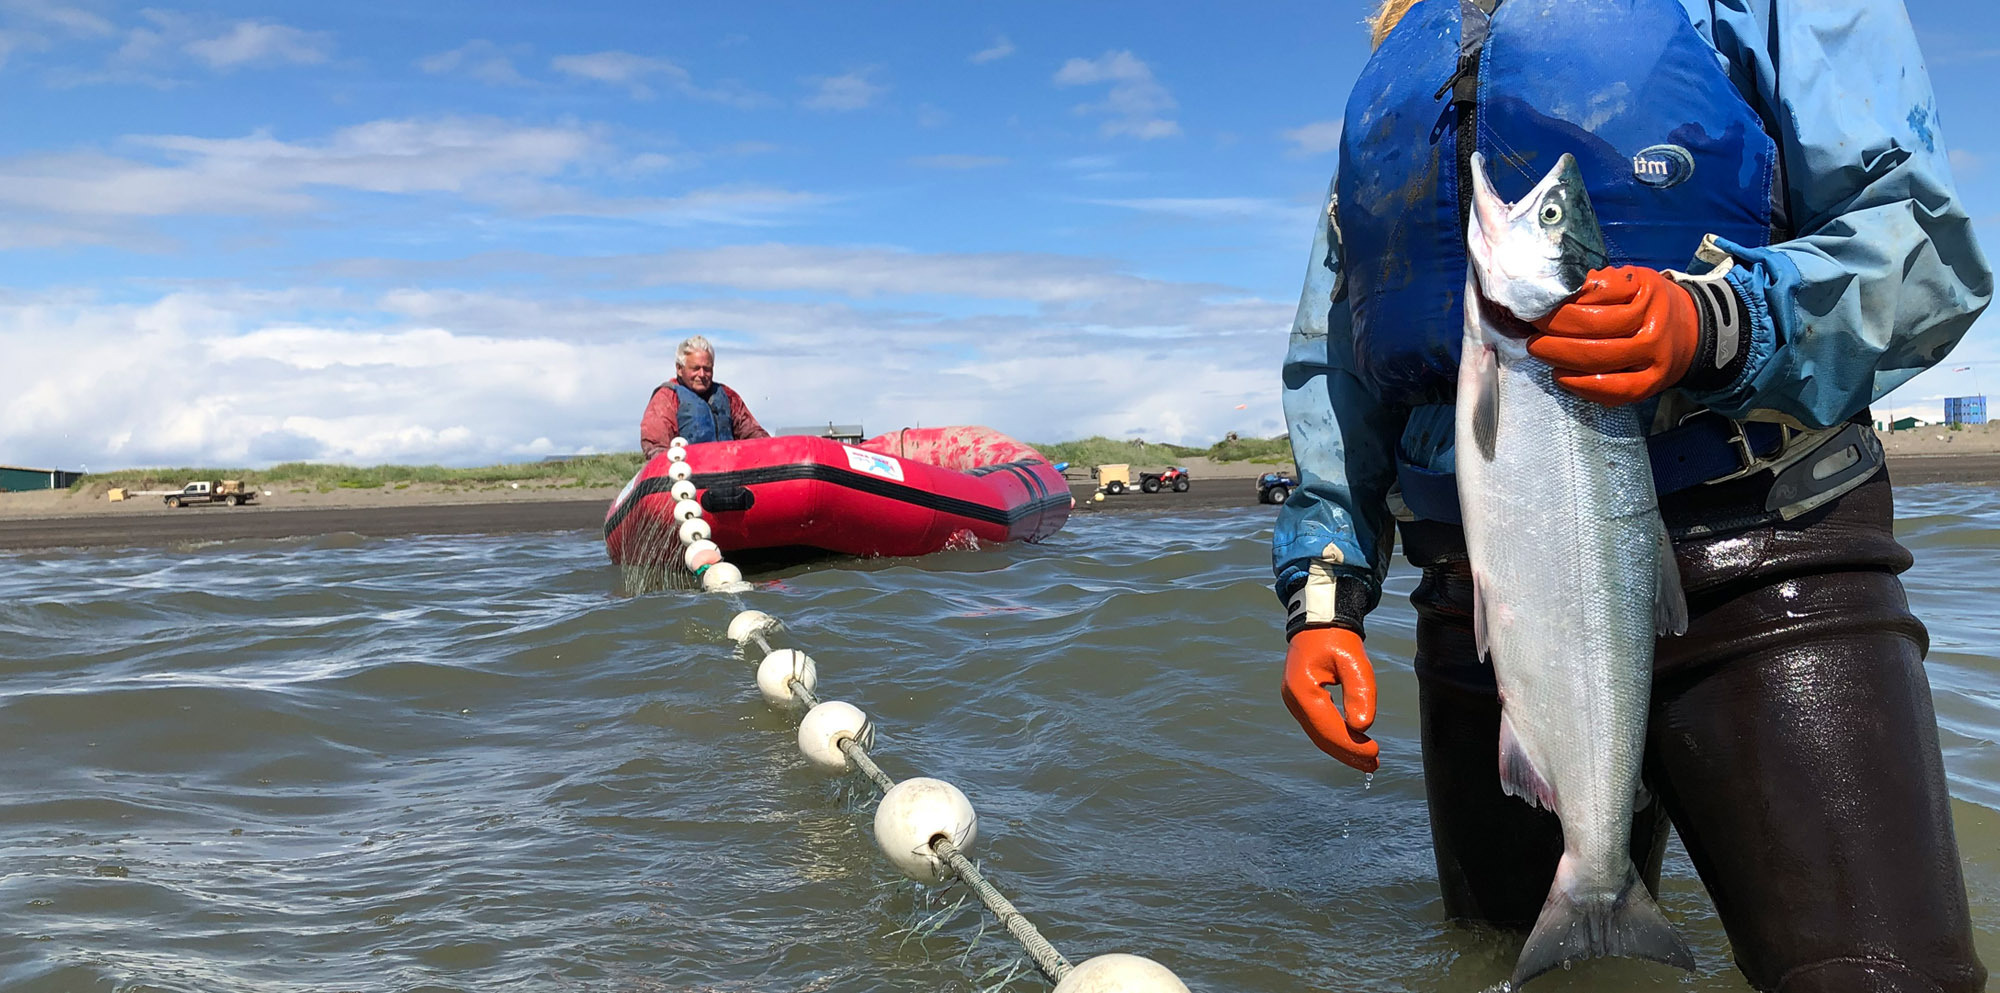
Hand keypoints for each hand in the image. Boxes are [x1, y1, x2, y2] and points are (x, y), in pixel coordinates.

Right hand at [1281, 627, 1378, 771]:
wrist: (1318, 621)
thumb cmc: (1337, 638)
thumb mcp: (1354, 660)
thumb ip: (1360, 693)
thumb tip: (1362, 727)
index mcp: (1302, 690)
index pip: (1328, 728)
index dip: (1352, 746)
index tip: (1375, 754)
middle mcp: (1293, 699)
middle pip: (1321, 737)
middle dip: (1348, 753)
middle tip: (1374, 765)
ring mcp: (1294, 701)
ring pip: (1318, 734)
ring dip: (1343, 749)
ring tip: (1368, 762)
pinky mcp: (1301, 700)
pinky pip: (1318, 726)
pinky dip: (1336, 737)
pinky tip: (1354, 744)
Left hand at [1528, 266, 1699, 405]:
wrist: (1691, 332)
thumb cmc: (1649, 303)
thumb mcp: (1631, 280)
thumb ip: (1598, 284)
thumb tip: (1554, 293)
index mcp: (1647, 296)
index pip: (1595, 299)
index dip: (1560, 306)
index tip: (1536, 307)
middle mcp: (1653, 329)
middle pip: (1594, 331)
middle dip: (1554, 332)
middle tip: (1532, 333)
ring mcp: (1653, 361)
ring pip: (1599, 362)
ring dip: (1561, 358)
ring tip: (1540, 352)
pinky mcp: (1649, 387)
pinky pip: (1611, 390)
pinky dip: (1580, 386)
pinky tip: (1562, 377)